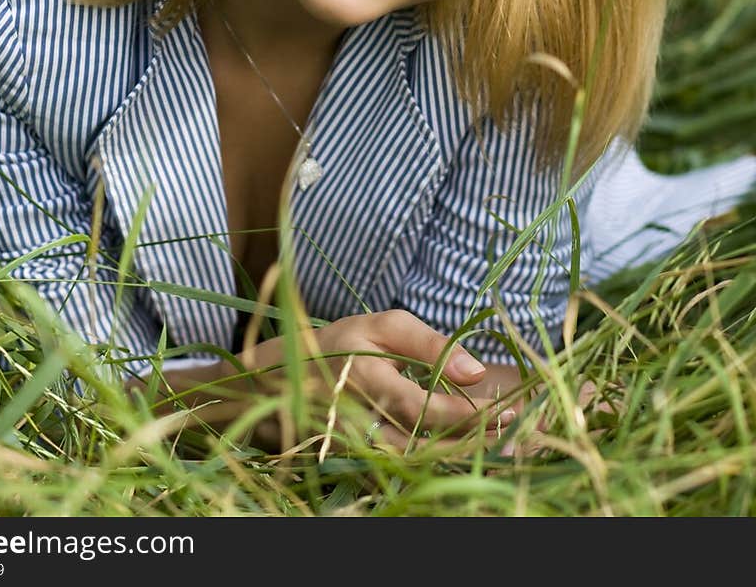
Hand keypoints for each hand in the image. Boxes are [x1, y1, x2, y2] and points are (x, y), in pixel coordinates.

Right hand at [236, 308, 515, 450]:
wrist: (281, 381)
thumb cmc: (340, 345)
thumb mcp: (381, 326)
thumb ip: (429, 344)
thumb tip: (476, 373)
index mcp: (366, 377)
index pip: (426, 409)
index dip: (467, 415)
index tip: (505, 410)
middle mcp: (359, 419)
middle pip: (426, 442)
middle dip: (473, 437)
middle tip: (512, 427)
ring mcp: (354, 447)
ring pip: (417, 461)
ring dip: (459, 451)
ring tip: (496, 438)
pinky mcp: (356, 461)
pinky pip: (403, 465)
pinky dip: (436, 458)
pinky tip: (462, 445)